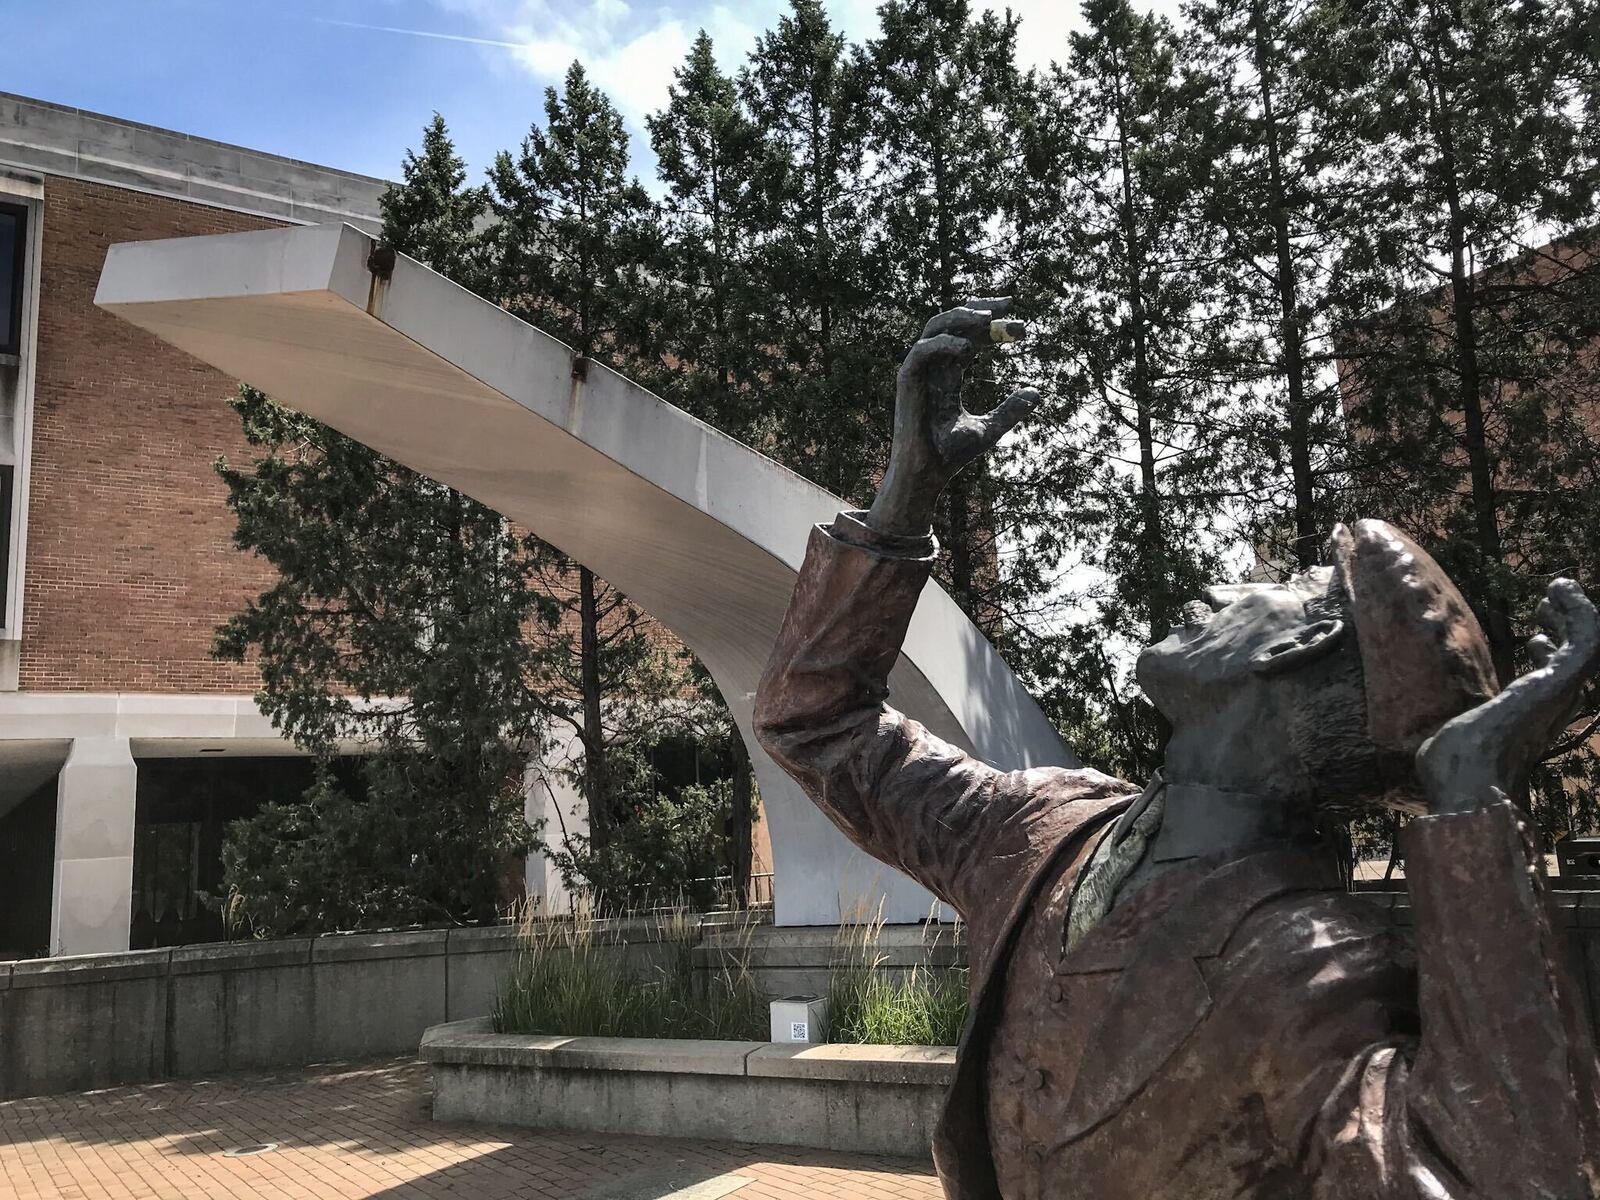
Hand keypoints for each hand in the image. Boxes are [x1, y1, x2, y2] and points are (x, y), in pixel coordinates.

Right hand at [865, 298, 1039, 537]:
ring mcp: (918, 372)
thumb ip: (1010, 409)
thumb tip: (1037, 392)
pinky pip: (921, 352)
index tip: (1022, 326)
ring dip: (960, 318)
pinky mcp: (907, 382)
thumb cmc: (951, 455)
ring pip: (934, 328)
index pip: (970, 338)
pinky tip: (967, 349)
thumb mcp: (990, 428)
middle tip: (1009, 307)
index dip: (993, 326)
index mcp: (948, 375)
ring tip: (987, 319)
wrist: (929, 475)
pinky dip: (942, 344)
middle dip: (980, 311)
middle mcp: (933, 368)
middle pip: (953, 323)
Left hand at [1416, 579, 1599, 813]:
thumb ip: (1457, 738)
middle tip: (1544, 607)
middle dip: (1564, 630)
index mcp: (1531, 723)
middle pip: (1576, 664)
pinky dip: (1579, 611)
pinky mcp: (1556, 683)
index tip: (1535, 638)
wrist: (1467, 788)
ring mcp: (1557, 697)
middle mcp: (1552, 711)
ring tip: (1554, 592)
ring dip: (1575, 615)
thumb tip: (1436, 749)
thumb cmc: (1452, 776)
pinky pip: (1586, 641)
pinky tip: (1559, 589)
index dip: (1550, 657)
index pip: (1555, 686)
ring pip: (1587, 647)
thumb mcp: (1455, 743)